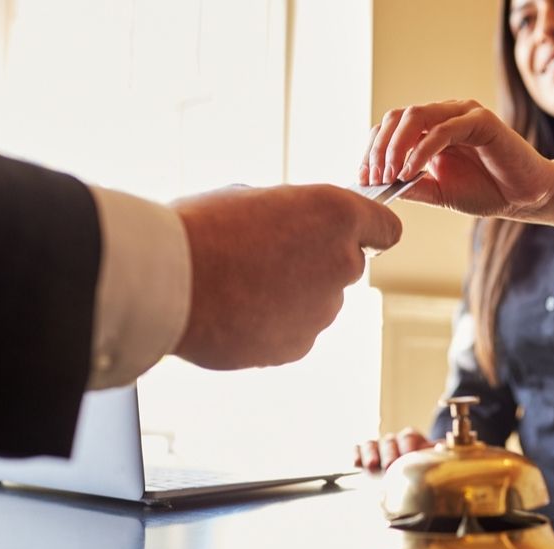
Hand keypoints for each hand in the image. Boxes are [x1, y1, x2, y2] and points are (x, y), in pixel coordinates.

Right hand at [173, 184, 401, 368]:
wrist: (167, 282)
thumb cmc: (202, 229)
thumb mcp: (254, 198)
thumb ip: (292, 216)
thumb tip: (293, 229)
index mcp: (337, 216)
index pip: (386, 228)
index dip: (368, 230)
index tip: (352, 235)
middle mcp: (342, 264)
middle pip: (346, 265)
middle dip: (316, 262)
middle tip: (266, 256)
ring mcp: (323, 310)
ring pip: (318, 301)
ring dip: (292, 296)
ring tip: (240, 286)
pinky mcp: (299, 346)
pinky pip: (294, 331)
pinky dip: (272, 325)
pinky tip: (235, 312)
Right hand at [354, 428, 433, 471]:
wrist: (409, 477)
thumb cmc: (422, 468)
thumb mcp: (432, 461)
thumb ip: (438, 455)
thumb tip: (442, 450)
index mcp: (411, 440)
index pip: (409, 437)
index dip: (409, 446)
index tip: (409, 455)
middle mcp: (393, 442)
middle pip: (389, 441)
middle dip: (389, 453)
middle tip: (389, 466)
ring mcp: (377, 448)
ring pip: (371, 444)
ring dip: (371, 454)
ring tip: (371, 466)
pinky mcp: (363, 456)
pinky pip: (357, 450)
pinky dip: (355, 454)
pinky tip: (356, 463)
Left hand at [359, 100, 553, 218]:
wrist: (526, 198)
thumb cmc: (487, 191)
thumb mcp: (438, 192)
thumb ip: (411, 186)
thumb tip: (378, 187)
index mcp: (431, 127)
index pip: (390, 127)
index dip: (372, 151)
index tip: (363, 179)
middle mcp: (444, 114)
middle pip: (396, 117)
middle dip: (378, 149)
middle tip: (373, 179)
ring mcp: (462, 114)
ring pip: (415, 116)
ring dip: (396, 146)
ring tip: (391, 175)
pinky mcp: (481, 121)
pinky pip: (443, 129)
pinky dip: (422, 150)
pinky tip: (411, 171)